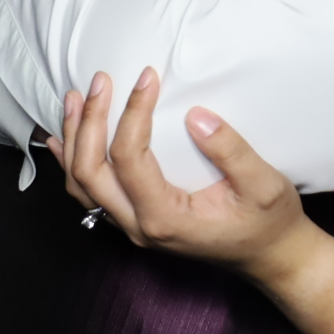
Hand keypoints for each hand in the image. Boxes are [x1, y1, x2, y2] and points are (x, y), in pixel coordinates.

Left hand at [52, 68, 320, 283]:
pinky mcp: (136, 222)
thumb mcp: (265, 185)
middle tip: (101, 81)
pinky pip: (90, 195)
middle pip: (90, 171)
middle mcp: (139, 227)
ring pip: (82, 185)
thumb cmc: (270, 223)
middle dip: (89, 121)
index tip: (148, 76)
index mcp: (165, 217)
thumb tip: (196, 116)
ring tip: (75, 98)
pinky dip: (71, 165)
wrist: (271, 258)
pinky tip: (62, 140)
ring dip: (73, 140)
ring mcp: (133, 228)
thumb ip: (231, 151)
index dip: (133, 112)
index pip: (129, 158)